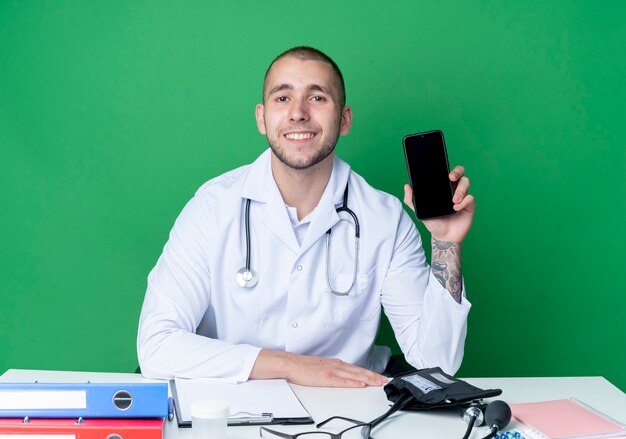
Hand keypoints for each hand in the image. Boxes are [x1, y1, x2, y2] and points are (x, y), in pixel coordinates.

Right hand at [249, 349, 387, 387]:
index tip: (381, 377)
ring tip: (378, 383)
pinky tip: (361, 384)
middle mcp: (336, 366)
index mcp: (336, 363)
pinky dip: (353, 382)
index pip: (357, 369)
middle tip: (386, 380)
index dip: (370, 373)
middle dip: (374, 376)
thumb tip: (344, 376)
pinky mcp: (326, 378)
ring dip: (368, 379)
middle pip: (359, 371)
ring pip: (354, 375)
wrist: (290, 364)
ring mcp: (332, 371)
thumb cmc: (304, 367)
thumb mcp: (323, 366)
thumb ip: (334, 370)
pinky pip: (343, 381)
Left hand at [403, 165, 474, 242]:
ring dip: (460, 190)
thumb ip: (411, 200)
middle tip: (451, 178)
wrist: (443, 236)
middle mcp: (454, 189)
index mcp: (443, 187)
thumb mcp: (420, 211)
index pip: (448, 172)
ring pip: (466, 182)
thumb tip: (406, 186)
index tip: (446, 173)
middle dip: (457, 172)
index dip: (448, 168)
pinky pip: (470, 198)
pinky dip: (464, 201)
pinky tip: (456, 208)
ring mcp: (463, 196)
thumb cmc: (433, 222)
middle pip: (460, 172)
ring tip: (453, 200)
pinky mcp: (469, 205)